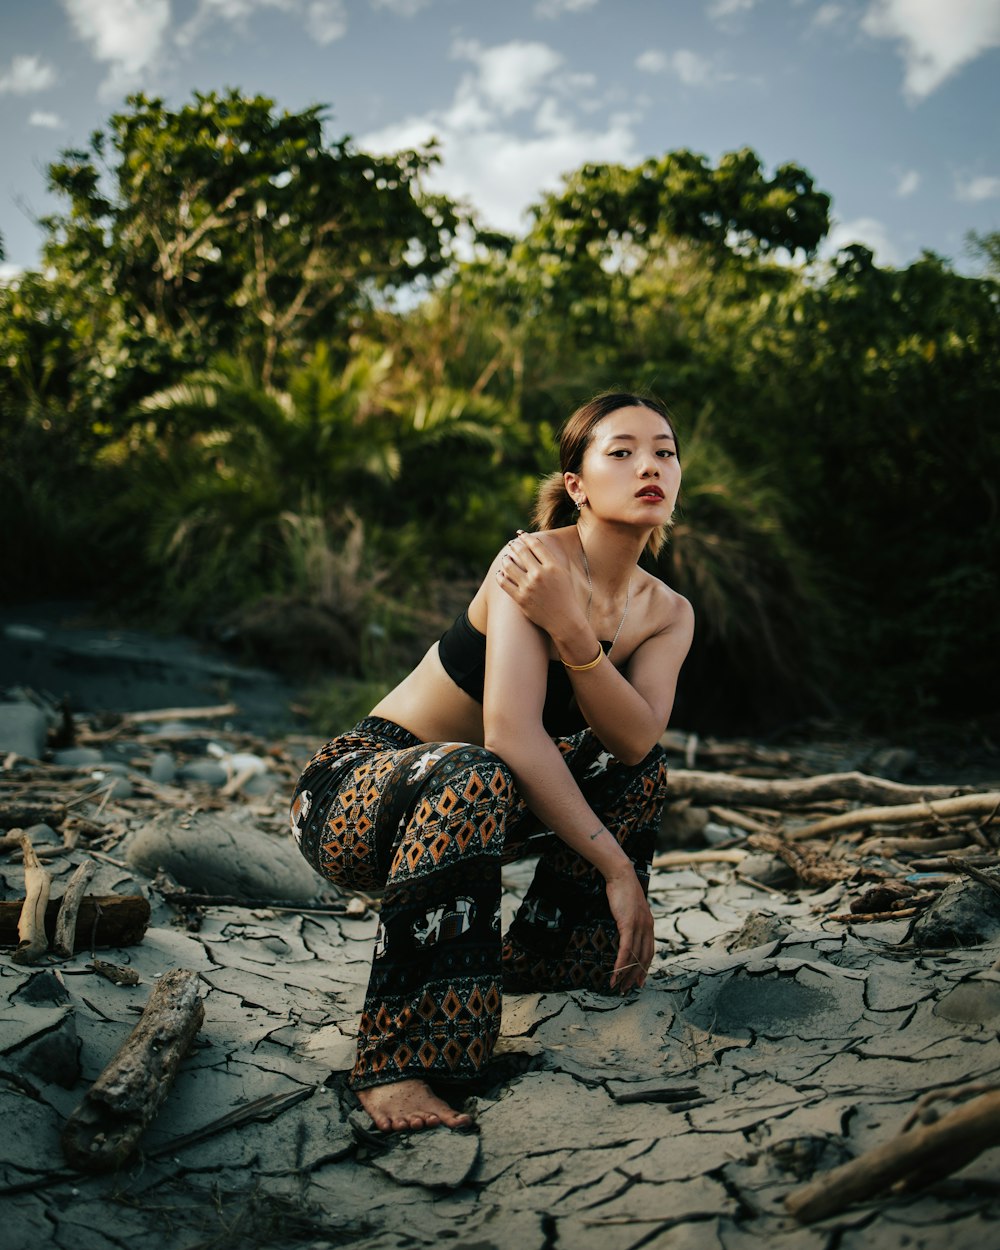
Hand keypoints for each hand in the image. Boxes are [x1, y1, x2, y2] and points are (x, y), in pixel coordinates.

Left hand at [495, 531, 583, 638]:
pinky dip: (500, 576)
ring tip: (506, 558)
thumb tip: (536, 544)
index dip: (525, 537)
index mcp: (552, 566)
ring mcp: (529, 587)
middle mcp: (540, 575)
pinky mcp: (520, 598)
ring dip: (506, 559)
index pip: (535, 545)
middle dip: (514, 545)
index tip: (520, 534)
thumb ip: (550, 559)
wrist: (564, 619)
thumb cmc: (565, 595)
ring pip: (509, 566)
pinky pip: (504, 583)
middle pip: (521, 552)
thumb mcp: (563, 574)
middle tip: (511, 544)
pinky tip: (500, 573)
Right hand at [604, 862, 654, 993]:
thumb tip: (626, 929)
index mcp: (649, 925)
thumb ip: (631, 919)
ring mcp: (639, 927)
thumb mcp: (630, 907)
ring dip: (626, 973)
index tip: (639, 981)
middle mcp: (647, 928)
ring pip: (634, 957)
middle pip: (643, 959)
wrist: (621, 875)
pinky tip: (615, 973)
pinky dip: (620, 963)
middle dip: (635, 976)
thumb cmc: (623, 889)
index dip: (644, 968)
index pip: (649, 952)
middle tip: (627, 989)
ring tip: (618, 985)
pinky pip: (625, 950)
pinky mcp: (628, 925)